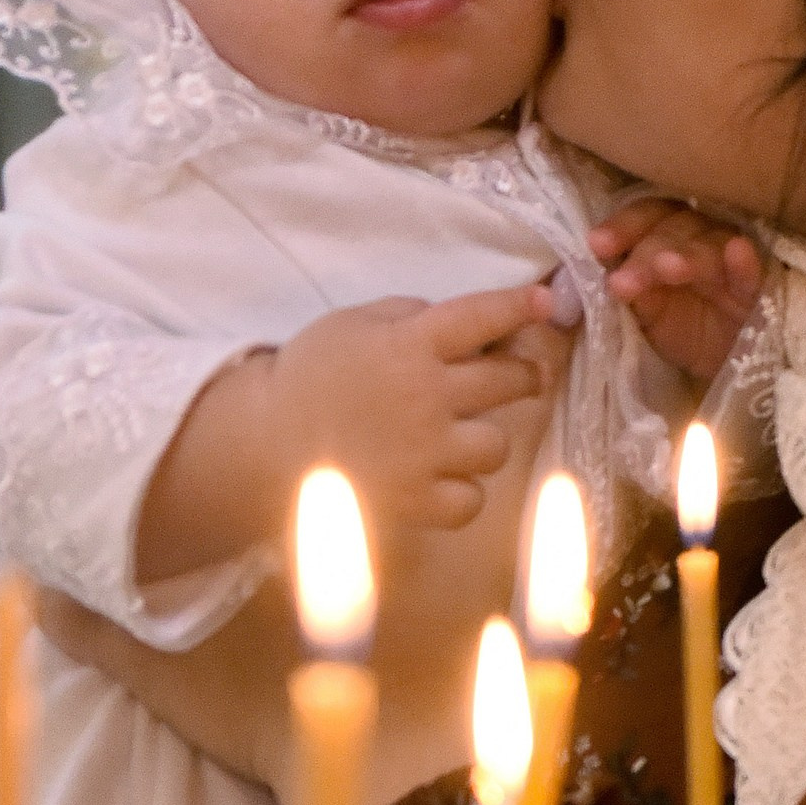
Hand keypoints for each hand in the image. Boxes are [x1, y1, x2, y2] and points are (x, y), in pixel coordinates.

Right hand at [264, 288, 567, 534]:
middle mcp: (428, 396)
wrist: (261, 447)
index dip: (520, 306)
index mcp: (410, 345)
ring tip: (462, 436)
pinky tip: (442, 480)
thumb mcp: (351, 325)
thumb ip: (407, 317)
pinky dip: (462, 492)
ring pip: (497, 445)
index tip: (544, 302)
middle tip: (517, 377)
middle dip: (522, 375)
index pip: (482, 316)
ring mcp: (426, 453)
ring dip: (485, 438)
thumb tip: (460, 325)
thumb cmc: (306, 378)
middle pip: (511, 381)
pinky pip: (471, 500)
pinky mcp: (417, 502)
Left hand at [590, 200, 762, 385]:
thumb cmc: (685, 328)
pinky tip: (737, 251)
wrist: (730, 365)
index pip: (648, 215)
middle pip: (675, 226)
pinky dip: (745, 261)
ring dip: (688, 254)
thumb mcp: (649, 314)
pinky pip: (754, 270)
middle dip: (647, 251)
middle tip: (624, 282)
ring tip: (669, 268)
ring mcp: (731, 261)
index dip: (623, 225)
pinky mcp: (759, 288)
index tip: (598, 245)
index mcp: (669, 236)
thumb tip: (601, 275)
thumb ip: (630, 291)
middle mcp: (701, 237)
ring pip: (710, 244)